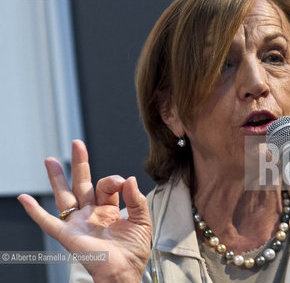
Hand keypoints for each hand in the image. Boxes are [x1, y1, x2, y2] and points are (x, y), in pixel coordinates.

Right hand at [18, 140, 151, 282]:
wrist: (125, 273)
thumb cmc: (133, 252)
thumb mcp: (142, 221)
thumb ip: (137, 200)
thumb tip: (130, 179)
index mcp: (109, 209)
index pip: (108, 186)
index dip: (114, 181)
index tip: (123, 184)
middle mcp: (91, 213)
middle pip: (82, 183)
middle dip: (80, 163)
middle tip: (77, 143)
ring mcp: (78, 223)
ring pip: (64, 196)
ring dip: (57, 178)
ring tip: (50, 160)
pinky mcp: (69, 235)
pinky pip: (48, 222)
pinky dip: (35, 211)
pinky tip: (24, 198)